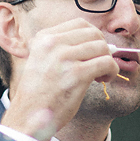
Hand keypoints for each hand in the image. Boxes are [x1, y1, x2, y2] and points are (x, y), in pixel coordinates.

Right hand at [1, 19, 117, 140]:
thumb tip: (103, 44)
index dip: (93, 37)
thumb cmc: (39, 92)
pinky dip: (111, 71)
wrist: (28, 116)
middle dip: (102, 48)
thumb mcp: (42, 60)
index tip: (92, 53)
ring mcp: (65, 58)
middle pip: (94, 33)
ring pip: (102, 47)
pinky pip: (107, 63)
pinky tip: (103, 80)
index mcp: (43, 38)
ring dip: (108, 60)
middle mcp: (52, 44)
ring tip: (100, 75)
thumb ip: (65, 48)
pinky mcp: (77, 74)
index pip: (80, 24)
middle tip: (99, 65)